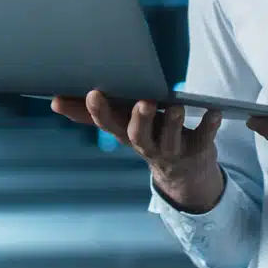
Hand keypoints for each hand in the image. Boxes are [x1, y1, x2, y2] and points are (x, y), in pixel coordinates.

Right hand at [51, 90, 224, 210]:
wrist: (185, 175)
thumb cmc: (150, 139)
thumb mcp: (123, 128)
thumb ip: (93, 114)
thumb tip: (54, 101)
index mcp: (127, 136)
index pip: (109, 125)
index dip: (99, 111)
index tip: (92, 92)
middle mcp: (148, 146)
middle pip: (139, 136)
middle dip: (139, 119)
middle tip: (143, 102)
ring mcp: (173, 150)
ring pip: (170, 138)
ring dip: (173, 122)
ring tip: (175, 106)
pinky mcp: (198, 150)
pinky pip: (204, 138)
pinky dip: (208, 125)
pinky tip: (212, 111)